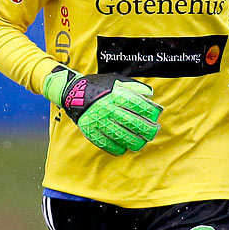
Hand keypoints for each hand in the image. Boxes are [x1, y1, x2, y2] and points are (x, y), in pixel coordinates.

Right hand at [42, 67, 162, 154]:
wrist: (72, 93)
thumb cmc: (99, 87)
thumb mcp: (115, 81)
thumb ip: (134, 86)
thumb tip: (150, 94)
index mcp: (114, 94)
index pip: (137, 105)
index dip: (150, 112)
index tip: (156, 116)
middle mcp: (107, 108)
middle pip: (132, 123)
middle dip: (147, 130)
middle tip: (153, 132)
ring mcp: (98, 120)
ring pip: (121, 136)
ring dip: (134, 142)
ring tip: (141, 143)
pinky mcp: (90, 130)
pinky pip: (106, 143)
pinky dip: (117, 148)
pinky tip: (124, 148)